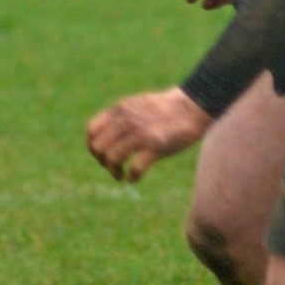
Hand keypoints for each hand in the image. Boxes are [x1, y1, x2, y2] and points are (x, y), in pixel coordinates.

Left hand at [87, 88, 211, 182]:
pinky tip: (134, 178)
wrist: (192, 106)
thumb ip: (121, 117)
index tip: (102, 155)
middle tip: (113, 168)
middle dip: (102, 162)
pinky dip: (132, 177)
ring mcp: (140, 134)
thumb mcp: (137, 105)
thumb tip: (108, 134)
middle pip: (98, 147)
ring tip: (121, 175)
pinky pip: (135, 168)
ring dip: (114, 171)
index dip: (93, 147)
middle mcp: (126, 121)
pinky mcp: (156, 146)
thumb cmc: (166, 109)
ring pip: (112, 158)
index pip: (91, 131)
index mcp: (119, 110)